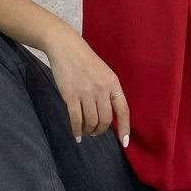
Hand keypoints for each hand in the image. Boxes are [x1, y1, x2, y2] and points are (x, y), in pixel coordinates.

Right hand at [46, 30, 129, 146]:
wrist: (66, 47)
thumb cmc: (85, 61)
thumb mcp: (104, 73)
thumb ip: (108, 91)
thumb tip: (109, 115)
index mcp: (113, 84)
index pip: (123, 110)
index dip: (125, 128)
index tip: (124, 142)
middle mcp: (102, 89)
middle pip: (105, 120)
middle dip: (101, 130)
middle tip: (95, 132)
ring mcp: (86, 92)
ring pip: (91, 121)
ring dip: (88, 130)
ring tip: (85, 131)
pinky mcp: (71, 95)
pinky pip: (76, 119)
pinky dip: (76, 130)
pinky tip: (76, 134)